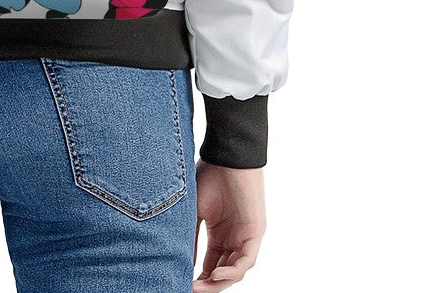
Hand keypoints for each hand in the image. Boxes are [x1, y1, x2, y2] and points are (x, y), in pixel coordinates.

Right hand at [192, 160, 265, 288]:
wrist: (227, 157)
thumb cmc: (210, 176)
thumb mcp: (194, 210)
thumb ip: (191, 236)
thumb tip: (180, 260)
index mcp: (219, 235)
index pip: (210, 265)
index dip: (198, 278)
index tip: (181, 282)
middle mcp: (233, 239)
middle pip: (222, 273)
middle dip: (207, 285)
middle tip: (190, 289)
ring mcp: (245, 238)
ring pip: (234, 271)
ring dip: (217, 282)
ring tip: (199, 287)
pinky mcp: (255, 234)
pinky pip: (245, 261)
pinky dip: (231, 271)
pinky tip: (216, 274)